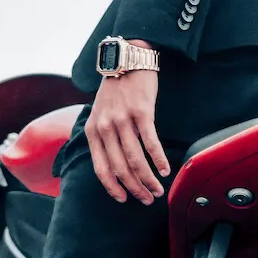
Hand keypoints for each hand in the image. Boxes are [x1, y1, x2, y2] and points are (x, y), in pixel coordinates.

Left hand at [85, 52, 170, 203]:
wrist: (127, 59)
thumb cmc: (116, 89)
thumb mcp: (100, 113)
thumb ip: (104, 137)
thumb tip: (116, 164)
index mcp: (92, 131)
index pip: (100, 169)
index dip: (113, 188)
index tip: (124, 199)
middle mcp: (105, 127)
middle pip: (120, 168)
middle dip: (135, 189)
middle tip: (148, 199)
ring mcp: (122, 120)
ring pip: (136, 160)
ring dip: (149, 180)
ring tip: (158, 189)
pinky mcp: (140, 112)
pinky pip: (151, 143)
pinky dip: (159, 160)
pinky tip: (166, 170)